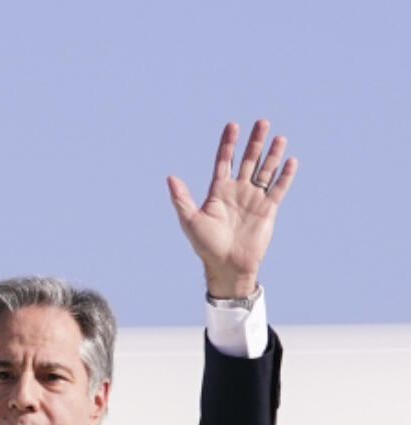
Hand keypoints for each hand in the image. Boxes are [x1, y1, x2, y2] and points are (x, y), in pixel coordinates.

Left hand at [168, 119, 296, 297]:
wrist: (227, 265)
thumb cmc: (206, 245)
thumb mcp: (190, 221)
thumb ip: (181, 199)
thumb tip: (170, 178)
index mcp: (219, 191)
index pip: (224, 160)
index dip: (228, 143)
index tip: (232, 126)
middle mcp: (237, 191)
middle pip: (248, 160)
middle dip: (254, 142)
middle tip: (261, 122)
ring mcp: (253, 199)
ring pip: (265, 170)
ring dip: (272, 154)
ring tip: (278, 138)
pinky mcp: (268, 209)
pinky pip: (278, 189)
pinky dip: (285, 176)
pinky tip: (290, 161)